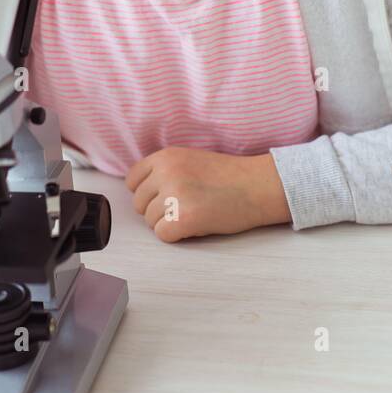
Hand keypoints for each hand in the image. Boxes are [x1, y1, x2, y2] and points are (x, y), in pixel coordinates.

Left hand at [124, 146, 290, 241]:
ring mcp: (174, 195)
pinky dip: (177, 236)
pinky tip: (196, 226)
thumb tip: (140, 194)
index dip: (148, 193)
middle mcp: (166, 173)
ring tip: (195, 214)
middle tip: (185, 207)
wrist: (258, 186)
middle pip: (140, 204)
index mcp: (165, 156)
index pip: (133, 181)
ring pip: (151, 221)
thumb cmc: (229, 176)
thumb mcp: (190, 160)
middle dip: (158, 210)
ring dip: (169, 223)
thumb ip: (164, 171)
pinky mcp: (184, 218)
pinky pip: (163, 235)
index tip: (166, 197)